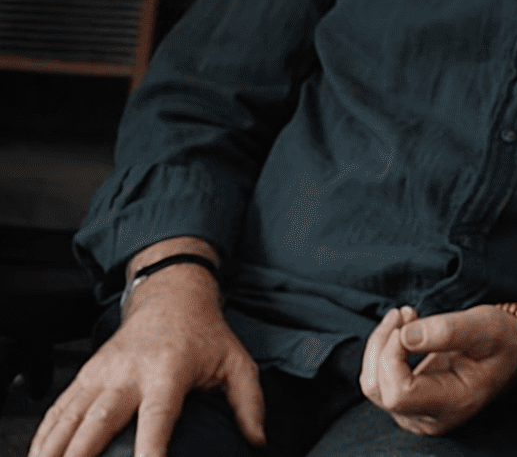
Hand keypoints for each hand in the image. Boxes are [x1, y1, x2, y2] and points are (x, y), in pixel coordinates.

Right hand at [30, 255, 263, 456]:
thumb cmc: (205, 334)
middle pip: (99, 422)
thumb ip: (249, 403)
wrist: (170, 296)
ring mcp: (101, 374)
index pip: (157, 416)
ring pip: (70, 419)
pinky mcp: (85, 375)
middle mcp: (128, 372)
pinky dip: (46, 436)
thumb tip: (257, 440)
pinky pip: (59, 411)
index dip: (150, 447)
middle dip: (84, 455)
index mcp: (169, 370)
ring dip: (56, 450)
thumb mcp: (237, 362)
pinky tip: (39, 456)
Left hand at [358, 305, 516, 435]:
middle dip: (383, 345)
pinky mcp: (408, 403)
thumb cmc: (502, 339)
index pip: (398, 392)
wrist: (511, 352)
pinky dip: (383, 351)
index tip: (410, 322)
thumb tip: (405, 335)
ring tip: (404, 316)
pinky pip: (378, 380)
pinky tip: (402, 331)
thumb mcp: (486, 326)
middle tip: (407, 311)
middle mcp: (430, 418)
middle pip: (379, 389)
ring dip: (379, 346)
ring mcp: (416, 414)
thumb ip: (449, 331)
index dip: (392, 356)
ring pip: (373, 385)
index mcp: (453, 403)